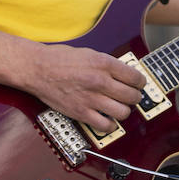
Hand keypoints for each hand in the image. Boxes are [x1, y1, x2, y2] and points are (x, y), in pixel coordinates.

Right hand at [19, 43, 146, 132]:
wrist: (37, 69)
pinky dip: (110, 125)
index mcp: (104, 63)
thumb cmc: (60, 59)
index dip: (140, 83)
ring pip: (123, 112)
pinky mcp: (81, 113)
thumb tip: (125, 75)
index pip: (136, 78)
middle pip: (132, 96)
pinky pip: (105, 126)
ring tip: (119, 108)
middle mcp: (100, 81)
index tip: (138, 85)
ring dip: (124, 111)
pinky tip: (107, 119)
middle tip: (131, 97)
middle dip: (135, 97)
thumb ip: (108, 65)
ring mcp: (91, 98)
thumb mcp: (90, 53)